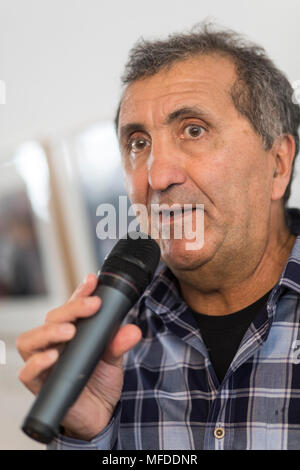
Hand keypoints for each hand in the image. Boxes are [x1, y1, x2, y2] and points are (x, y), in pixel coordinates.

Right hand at [16, 273, 141, 440]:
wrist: (100, 414)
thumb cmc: (101, 381)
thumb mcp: (113, 359)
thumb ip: (119, 344)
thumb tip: (133, 329)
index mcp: (71, 332)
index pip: (71, 307)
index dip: (80, 292)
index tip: (93, 280)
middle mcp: (54, 343)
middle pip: (51, 318)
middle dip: (70, 309)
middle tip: (91, 306)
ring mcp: (44, 363)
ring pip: (30, 340)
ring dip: (49, 332)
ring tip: (69, 331)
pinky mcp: (39, 385)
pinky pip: (27, 372)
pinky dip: (37, 363)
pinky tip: (52, 356)